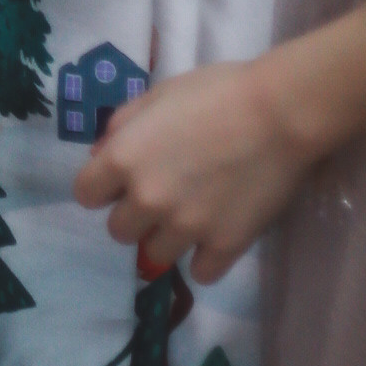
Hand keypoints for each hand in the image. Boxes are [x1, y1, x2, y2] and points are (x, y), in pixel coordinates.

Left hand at [74, 61, 313, 283]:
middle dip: (134, 215)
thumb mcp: (158, 95)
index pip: (85, 194)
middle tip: (161, 196)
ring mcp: (186, 227)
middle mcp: (147, 199)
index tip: (119, 182)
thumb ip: (121, 126)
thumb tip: (100, 155)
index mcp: (124, 158)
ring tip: (192, 214)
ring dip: (168, 238)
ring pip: (155, 256)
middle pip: (118, 231)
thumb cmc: (217, 92)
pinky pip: (200, 273)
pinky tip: (215, 235)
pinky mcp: (224, 247)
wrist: (280, 113)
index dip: (101, 187)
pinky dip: (205, 258)